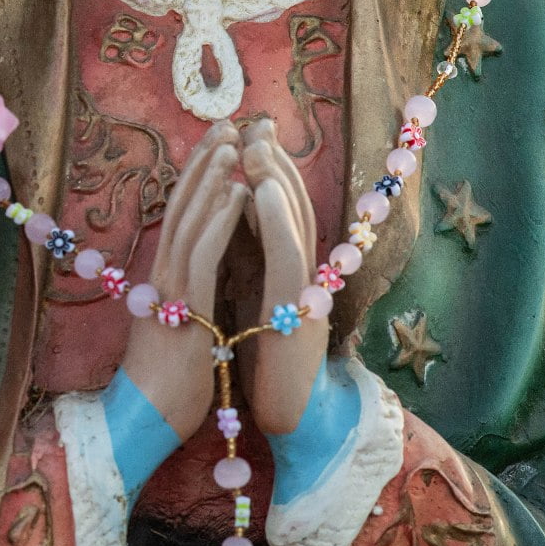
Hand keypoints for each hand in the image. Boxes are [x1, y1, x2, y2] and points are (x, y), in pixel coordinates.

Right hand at [121, 120, 248, 442]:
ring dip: (213, 176)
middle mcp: (162, 273)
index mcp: (163, 277)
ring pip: (192, 219)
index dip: (198, 177)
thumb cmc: (168, 383)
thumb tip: (205, 281)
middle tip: (227, 123)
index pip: (179, 216)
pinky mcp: (184, 305)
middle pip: (182, 204)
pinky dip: (221, 217)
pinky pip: (205, 251)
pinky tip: (238, 190)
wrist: (146, 420)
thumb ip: (190, 298)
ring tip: (233, 141)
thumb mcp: (182, 327)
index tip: (218, 144)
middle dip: (205, 161)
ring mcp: (170, 287)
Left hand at [238, 118, 327, 434]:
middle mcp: (307, 275)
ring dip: (275, 179)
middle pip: (295, 206)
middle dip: (276, 163)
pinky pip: (286, 256)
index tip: (250, 136)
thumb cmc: (268, 367)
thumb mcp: (257, 304)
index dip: (270, 172)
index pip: (284, 212)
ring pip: (295, 222)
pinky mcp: (297, 312)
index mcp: (293, 273)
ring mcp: (308, 292)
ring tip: (256, 144)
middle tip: (256, 125)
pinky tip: (257, 190)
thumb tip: (236, 229)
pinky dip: (274, 219)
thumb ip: (253, 266)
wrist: (291, 420)